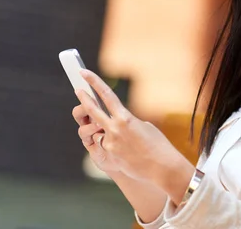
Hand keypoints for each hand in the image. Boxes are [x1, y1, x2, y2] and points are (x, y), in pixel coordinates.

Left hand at [75, 70, 194, 203]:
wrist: (162, 167)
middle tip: (77, 89)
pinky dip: (112, 146)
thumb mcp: (143, 126)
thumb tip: (116, 123)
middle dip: (84, 99)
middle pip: (93, 110)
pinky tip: (126, 153)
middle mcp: (115, 129)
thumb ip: (127, 122)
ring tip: (105, 128)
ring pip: (97, 131)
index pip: (106, 95)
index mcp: (126, 117)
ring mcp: (110, 143)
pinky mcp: (109, 156)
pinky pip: (105, 146)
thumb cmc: (157, 145)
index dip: (94, 82)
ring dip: (101, 129)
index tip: (84, 73)